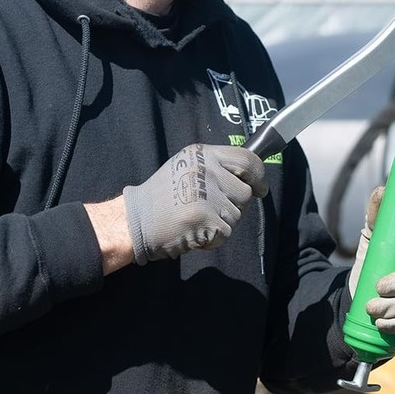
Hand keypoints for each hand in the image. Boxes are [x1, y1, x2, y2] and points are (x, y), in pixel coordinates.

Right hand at [122, 144, 266, 264]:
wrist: (134, 221)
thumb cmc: (162, 197)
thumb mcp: (187, 166)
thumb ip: (217, 167)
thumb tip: (251, 177)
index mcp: (203, 154)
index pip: (248, 159)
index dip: (259, 176)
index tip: (261, 187)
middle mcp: (207, 170)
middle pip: (245, 193)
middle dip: (234, 206)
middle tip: (209, 209)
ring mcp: (206, 194)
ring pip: (237, 215)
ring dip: (221, 223)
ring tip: (196, 219)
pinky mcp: (205, 217)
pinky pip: (225, 233)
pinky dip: (212, 239)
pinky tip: (193, 232)